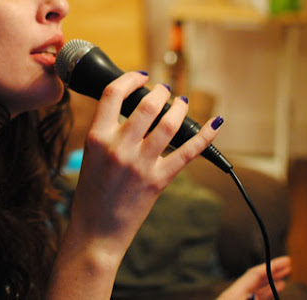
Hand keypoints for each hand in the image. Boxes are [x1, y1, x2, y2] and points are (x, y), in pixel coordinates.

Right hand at [67, 71, 222, 253]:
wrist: (97, 230)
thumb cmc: (91, 193)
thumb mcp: (91, 156)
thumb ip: (107, 132)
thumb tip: (131, 111)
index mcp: (97, 138)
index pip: (113, 95)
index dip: (130, 79)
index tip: (140, 76)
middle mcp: (119, 147)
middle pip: (146, 105)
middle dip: (161, 92)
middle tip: (165, 90)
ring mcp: (140, 164)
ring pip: (169, 124)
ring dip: (180, 108)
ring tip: (182, 102)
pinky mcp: (159, 180)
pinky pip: (187, 152)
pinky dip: (205, 136)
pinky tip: (215, 123)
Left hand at [217, 256, 291, 299]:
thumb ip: (258, 294)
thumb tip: (277, 285)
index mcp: (234, 291)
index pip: (256, 273)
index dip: (272, 265)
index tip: (287, 260)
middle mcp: (236, 293)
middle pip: (257, 278)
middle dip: (273, 271)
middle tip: (289, 265)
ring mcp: (238, 298)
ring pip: (257, 288)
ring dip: (272, 282)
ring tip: (285, 277)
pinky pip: (256, 296)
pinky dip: (266, 292)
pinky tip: (275, 291)